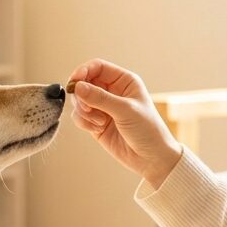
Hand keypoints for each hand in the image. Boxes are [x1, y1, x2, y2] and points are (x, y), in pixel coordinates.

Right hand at [67, 59, 182, 186]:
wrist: (151, 158)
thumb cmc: (148, 130)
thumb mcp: (125, 110)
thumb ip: (100, 98)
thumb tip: (77, 86)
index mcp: (124, 81)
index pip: (97, 67)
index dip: (83, 71)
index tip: (74, 82)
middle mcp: (112, 92)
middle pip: (85, 83)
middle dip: (82, 96)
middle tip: (87, 108)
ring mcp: (103, 107)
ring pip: (80, 100)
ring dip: (84, 111)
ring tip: (99, 122)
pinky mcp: (96, 123)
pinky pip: (80, 116)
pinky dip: (84, 122)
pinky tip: (97, 129)